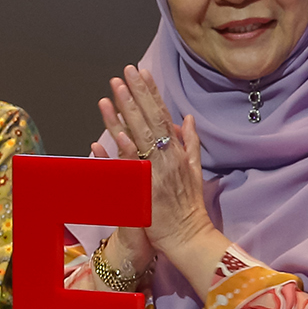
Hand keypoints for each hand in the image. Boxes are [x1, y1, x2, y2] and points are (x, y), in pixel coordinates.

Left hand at [108, 68, 215, 256]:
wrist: (189, 236)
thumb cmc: (190, 206)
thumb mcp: (195, 169)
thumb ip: (190, 142)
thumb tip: (187, 118)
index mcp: (178, 152)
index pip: (163, 115)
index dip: (151, 93)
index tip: (142, 72)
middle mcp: (167, 158)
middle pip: (149, 121)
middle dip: (137, 94)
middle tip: (125, 72)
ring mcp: (155, 173)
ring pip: (138, 138)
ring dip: (125, 114)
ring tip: (114, 91)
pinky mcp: (143, 190)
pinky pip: (128, 168)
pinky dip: (121, 151)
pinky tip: (112, 134)